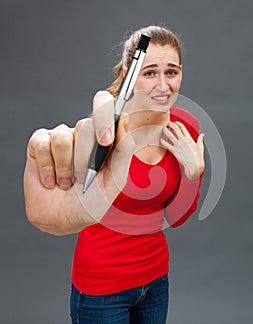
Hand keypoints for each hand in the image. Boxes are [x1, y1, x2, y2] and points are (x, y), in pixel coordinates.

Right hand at [23, 91, 132, 234]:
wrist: (64, 218)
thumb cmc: (93, 199)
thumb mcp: (115, 179)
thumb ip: (123, 150)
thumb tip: (124, 118)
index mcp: (104, 138)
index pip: (105, 106)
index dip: (105, 116)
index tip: (105, 141)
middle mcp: (83, 134)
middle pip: (85, 125)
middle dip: (85, 159)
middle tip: (83, 179)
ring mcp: (61, 137)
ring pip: (62, 136)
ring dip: (65, 167)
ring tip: (66, 183)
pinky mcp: (39, 143)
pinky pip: (41, 143)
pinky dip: (47, 166)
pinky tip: (50, 181)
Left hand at [160, 121, 204, 180]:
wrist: (194, 165)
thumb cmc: (198, 157)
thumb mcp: (200, 146)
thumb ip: (200, 139)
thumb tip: (202, 135)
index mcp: (189, 138)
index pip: (182, 127)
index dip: (178, 123)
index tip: (175, 122)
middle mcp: (183, 140)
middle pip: (175, 129)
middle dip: (170, 124)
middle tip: (167, 123)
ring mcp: (178, 145)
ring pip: (170, 135)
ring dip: (165, 131)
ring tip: (162, 128)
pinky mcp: (174, 151)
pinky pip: (167, 145)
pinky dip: (163, 141)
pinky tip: (160, 139)